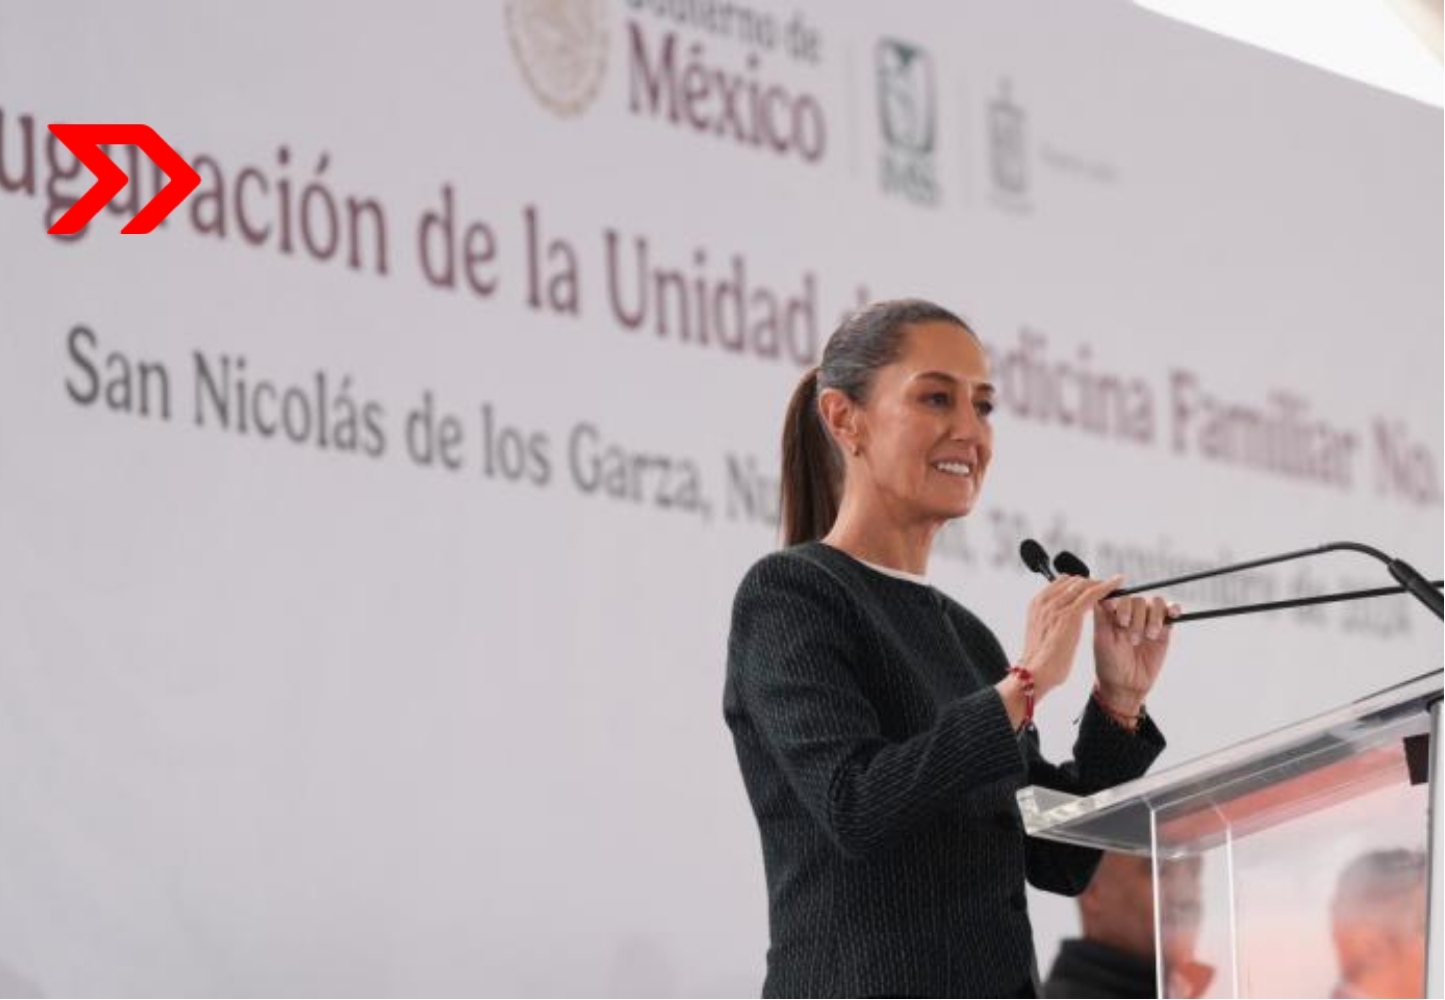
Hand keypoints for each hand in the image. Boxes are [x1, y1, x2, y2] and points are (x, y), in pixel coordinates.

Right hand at [1020, 575, 1124, 696]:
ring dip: (1100, 584)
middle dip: (1090, 583)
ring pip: (1084, 584)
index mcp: (1036, 604)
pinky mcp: (1071, 614)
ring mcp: (1057, 605)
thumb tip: (1058, 626)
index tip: (1089, 589)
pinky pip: (1093, 593)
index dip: (1078, 585)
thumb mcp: (1040, 635)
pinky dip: (1107, 586)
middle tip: (1105, 588)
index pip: (1060, 583)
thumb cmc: (1039, 662)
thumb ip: (1048, 623)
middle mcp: (1045, 600)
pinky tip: (1118, 583)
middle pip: (1073, 581)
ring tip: (1115, 585)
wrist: (1036, 673)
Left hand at [1093, 591, 1177, 710]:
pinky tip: (1172, 614)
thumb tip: (1101, 593)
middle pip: (1138, 600)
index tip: (1121, 621)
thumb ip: (1102, 616)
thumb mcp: (1102, 640)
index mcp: (1112, 613)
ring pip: (1155, 603)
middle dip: (1137, 618)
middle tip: (1133, 639)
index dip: (1122, 605)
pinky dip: (1173, 609)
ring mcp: (1147, 620)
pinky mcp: (1164, 629)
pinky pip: (1171, 611)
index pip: (1119, 596)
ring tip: (1149, 636)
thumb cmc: (1109, 663)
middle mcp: (1130, 613)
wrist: (1126, 685)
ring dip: (1153, 618)